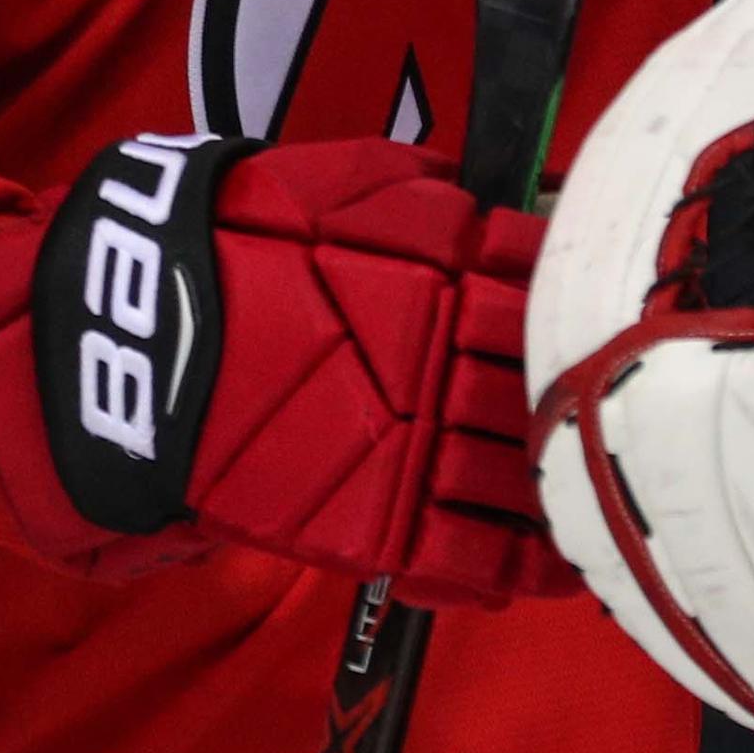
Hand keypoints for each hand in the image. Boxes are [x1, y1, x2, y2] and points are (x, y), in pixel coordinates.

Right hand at [0, 134, 569, 602]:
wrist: (139, 330)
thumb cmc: (236, 237)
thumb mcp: (339, 181)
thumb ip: (423, 191)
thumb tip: (483, 202)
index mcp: (447, 267)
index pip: (546, 284)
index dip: (576, 299)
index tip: (601, 312)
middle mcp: (446, 356)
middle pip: (548, 379)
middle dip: (582, 393)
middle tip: (614, 408)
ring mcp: (414, 443)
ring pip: (527, 473)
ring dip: (570, 483)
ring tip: (605, 496)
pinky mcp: (374, 520)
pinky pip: (471, 556)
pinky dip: (517, 568)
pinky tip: (554, 571)